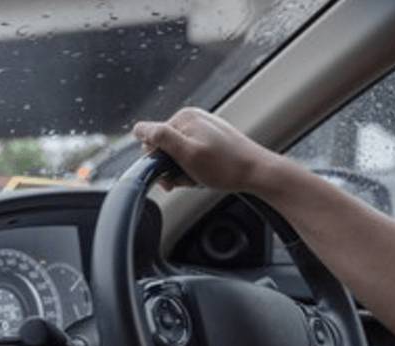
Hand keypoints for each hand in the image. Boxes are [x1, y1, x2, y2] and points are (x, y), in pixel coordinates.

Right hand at [132, 108, 278, 191]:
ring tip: (198, 178)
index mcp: (184, 117)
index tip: (171, 173)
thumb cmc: (225, 167)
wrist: (257, 173)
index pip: (150, 138)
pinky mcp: (211, 139)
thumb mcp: (187, 153)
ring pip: (177, 154)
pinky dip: (193, 169)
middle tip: (186, 179)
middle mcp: (192, 118)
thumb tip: (137, 129)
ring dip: (182, 170)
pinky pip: (191, 155)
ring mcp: (203, 128)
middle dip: (170, 166)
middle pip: (164, 147)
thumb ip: (161, 138)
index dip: (156, 159)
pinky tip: (205, 175)